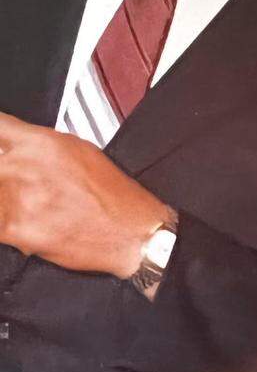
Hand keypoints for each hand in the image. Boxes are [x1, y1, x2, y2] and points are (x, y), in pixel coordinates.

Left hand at [0, 111, 169, 277]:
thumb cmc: (111, 195)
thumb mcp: (80, 152)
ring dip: (6, 198)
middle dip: (7, 177)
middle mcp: (23, 165)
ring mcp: (15, 196)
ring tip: (28, 205)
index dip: (1, 140)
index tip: (3, 148)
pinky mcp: (12, 228)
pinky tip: (23, 224)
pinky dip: (6, 224)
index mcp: (40, 142)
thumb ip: (40, 148)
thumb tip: (20, 148)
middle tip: (26, 186)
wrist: (128, 231)